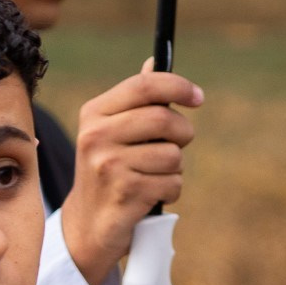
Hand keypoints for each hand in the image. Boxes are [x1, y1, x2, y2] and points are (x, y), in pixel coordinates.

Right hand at [63, 59, 200, 284]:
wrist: (87, 224)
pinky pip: (173, 183)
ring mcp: (109, 165)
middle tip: (179, 142)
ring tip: (154, 175)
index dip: (177, 86)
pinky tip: (152, 194)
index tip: (198, 97)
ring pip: (173, 155)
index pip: (143, 86)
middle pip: (164, 119)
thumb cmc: (109, 170)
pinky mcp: (125, 194)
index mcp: (94, 113)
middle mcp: (96, 136)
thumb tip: (154, 60)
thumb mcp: (113, 131)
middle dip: (183, 133)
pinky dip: (171, 190)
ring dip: (174, 168)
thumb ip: (135, 100)